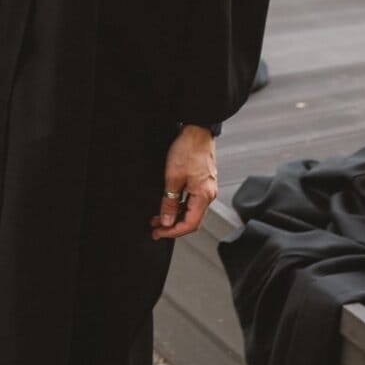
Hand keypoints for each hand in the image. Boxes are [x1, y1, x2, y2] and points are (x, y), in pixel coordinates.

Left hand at [150, 125, 217, 240]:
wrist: (197, 130)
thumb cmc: (188, 150)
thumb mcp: (172, 178)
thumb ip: (169, 202)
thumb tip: (166, 220)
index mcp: (204, 196)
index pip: (189, 225)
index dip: (172, 232)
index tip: (158, 233)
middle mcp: (208, 195)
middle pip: (191, 220)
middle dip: (172, 226)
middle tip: (156, 228)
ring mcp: (207, 188)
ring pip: (191, 210)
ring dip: (175, 215)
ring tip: (158, 217)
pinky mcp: (203, 182)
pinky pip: (192, 200)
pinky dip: (180, 205)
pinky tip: (168, 204)